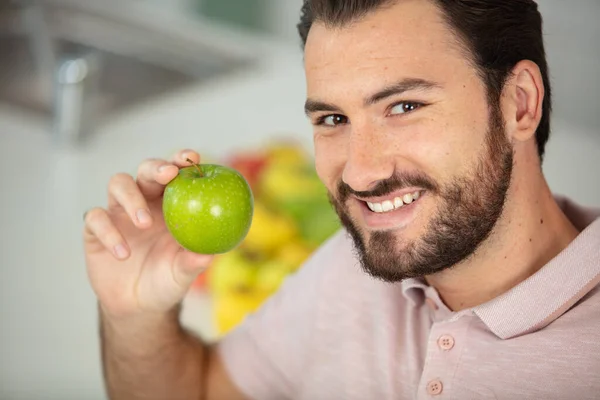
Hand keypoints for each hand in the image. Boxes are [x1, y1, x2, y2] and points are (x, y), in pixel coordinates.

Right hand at [83, 149, 213, 317]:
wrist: (139, 307)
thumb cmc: (168, 281)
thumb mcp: (184, 273)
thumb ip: (195, 262)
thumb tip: (211, 254)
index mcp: (171, 204)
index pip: (176, 174)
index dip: (183, 161)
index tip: (193, 158)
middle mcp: (144, 202)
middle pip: (146, 170)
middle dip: (156, 167)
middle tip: (168, 175)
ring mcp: (119, 213)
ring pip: (118, 184)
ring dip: (132, 198)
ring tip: (144, 223)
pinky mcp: (95, 230)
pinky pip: (95, 219)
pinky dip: (109, 232)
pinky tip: (123, 252)